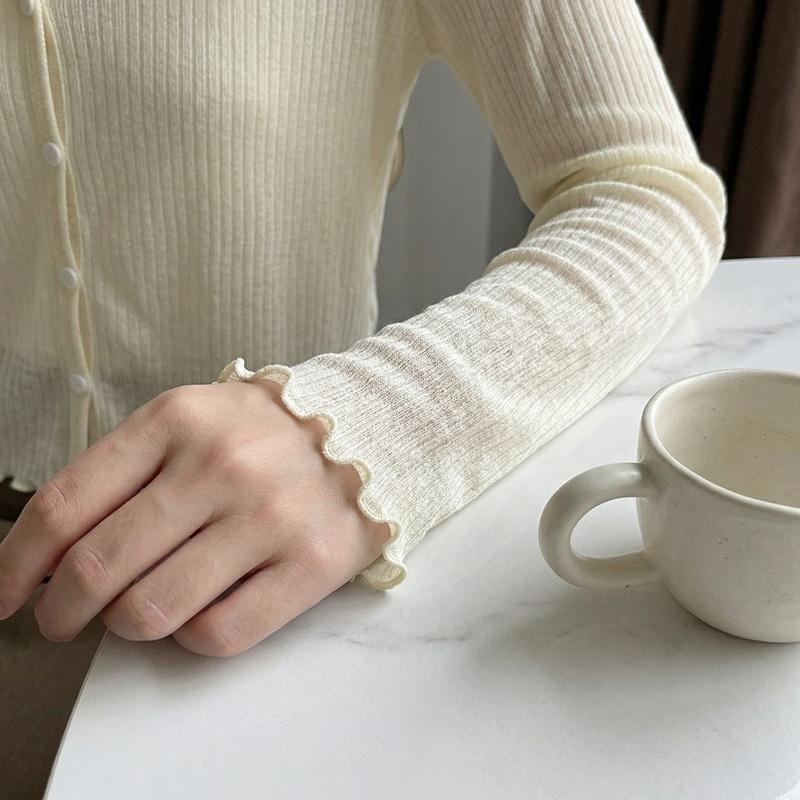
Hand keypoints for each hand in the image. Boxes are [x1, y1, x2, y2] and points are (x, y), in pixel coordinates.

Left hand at [0, 380, 390, 655]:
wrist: (369, 431)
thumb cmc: (263, 434)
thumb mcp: (189, 421)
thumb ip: (122, 475)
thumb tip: (49, 558)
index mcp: (177, 420)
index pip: (65, 505)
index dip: (17, 564)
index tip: (5, 595)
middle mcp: (222, 465)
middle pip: (97, 569)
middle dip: (62, 610)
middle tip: (62, 618)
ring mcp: (269, 516)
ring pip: (151, 612)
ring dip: (130, 623)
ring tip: (145, 607)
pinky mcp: (310, 564)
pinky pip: (216, 635)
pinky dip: (191, 636)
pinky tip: (201, 608)